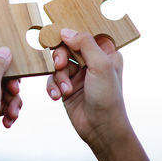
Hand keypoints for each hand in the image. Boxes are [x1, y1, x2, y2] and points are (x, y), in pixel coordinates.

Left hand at [0, 47, 21, 160]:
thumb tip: (3, 49)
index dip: (2, 62)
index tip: (13, 71)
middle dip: (11, 86)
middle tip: (14, 93)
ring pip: (3, 90)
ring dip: (12, 101)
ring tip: (12, 114)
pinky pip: (1, 104)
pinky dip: (8, 111)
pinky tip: (8, 122)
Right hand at [46, 29, 151, 160]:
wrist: (101, 129)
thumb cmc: (108, 98)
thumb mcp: (101, 66)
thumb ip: (85, 44)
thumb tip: (66, 31)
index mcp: (105, 53)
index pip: (86, 34)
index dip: (73, 34)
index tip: (61, 36)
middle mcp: (91, 62)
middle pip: (67, 47)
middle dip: (60, 56)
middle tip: (60, 65)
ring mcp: (78, 74)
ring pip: (58, 63)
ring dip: (58, 77)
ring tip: (65, 90)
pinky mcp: (67, 87)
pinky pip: (52, 79)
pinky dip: (53, 87)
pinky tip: (58, 96)